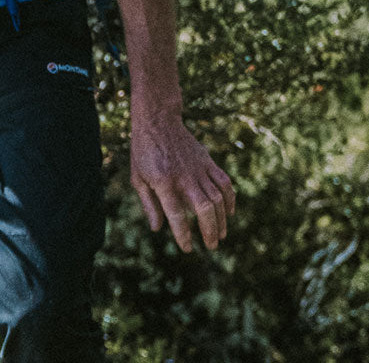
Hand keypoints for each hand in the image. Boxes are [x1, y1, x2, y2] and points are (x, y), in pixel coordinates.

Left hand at [131, 115, 235, 252]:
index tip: (188, 248)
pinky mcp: (207, 161)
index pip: (176, 214)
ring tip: (220, 235)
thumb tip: (157, 229)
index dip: (183, 234)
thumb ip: (148, 204)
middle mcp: (183, 176)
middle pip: (204, 208)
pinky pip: (224, 182)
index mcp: (163, 181)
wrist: (158, 121)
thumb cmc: (144, 151)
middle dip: (210, 230)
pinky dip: (230, 199)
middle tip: (212, 246)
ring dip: (221, 219)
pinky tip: (229, 213)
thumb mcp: (138, 177)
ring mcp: (198, 168)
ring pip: (217, 197)